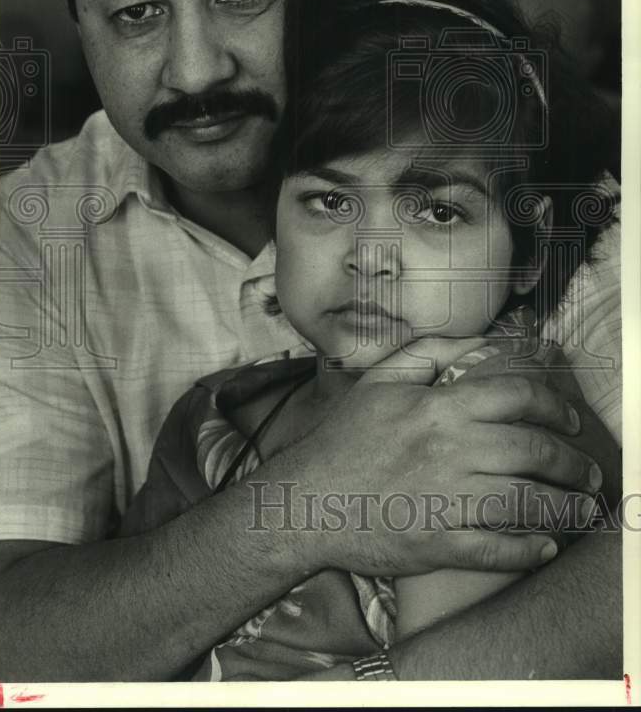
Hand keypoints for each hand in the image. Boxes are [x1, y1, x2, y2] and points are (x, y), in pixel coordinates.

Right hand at [280, 355, 599, 578]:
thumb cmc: (343, 439)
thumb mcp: (378, 381)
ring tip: (580, 511)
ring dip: (564, 508)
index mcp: (438, 408)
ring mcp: (445, 499)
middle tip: (588, 473)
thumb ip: (427, 354)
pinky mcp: (437, 543)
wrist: (304, 501)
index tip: (569, 419)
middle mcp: (450, 451)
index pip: (516, 397)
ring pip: (526, 503)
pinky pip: (497, 550)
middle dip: (573, 463)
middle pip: (533, 451)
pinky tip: (544, 547)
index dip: (553, 405)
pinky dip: (528, 551)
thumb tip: (474, 343)